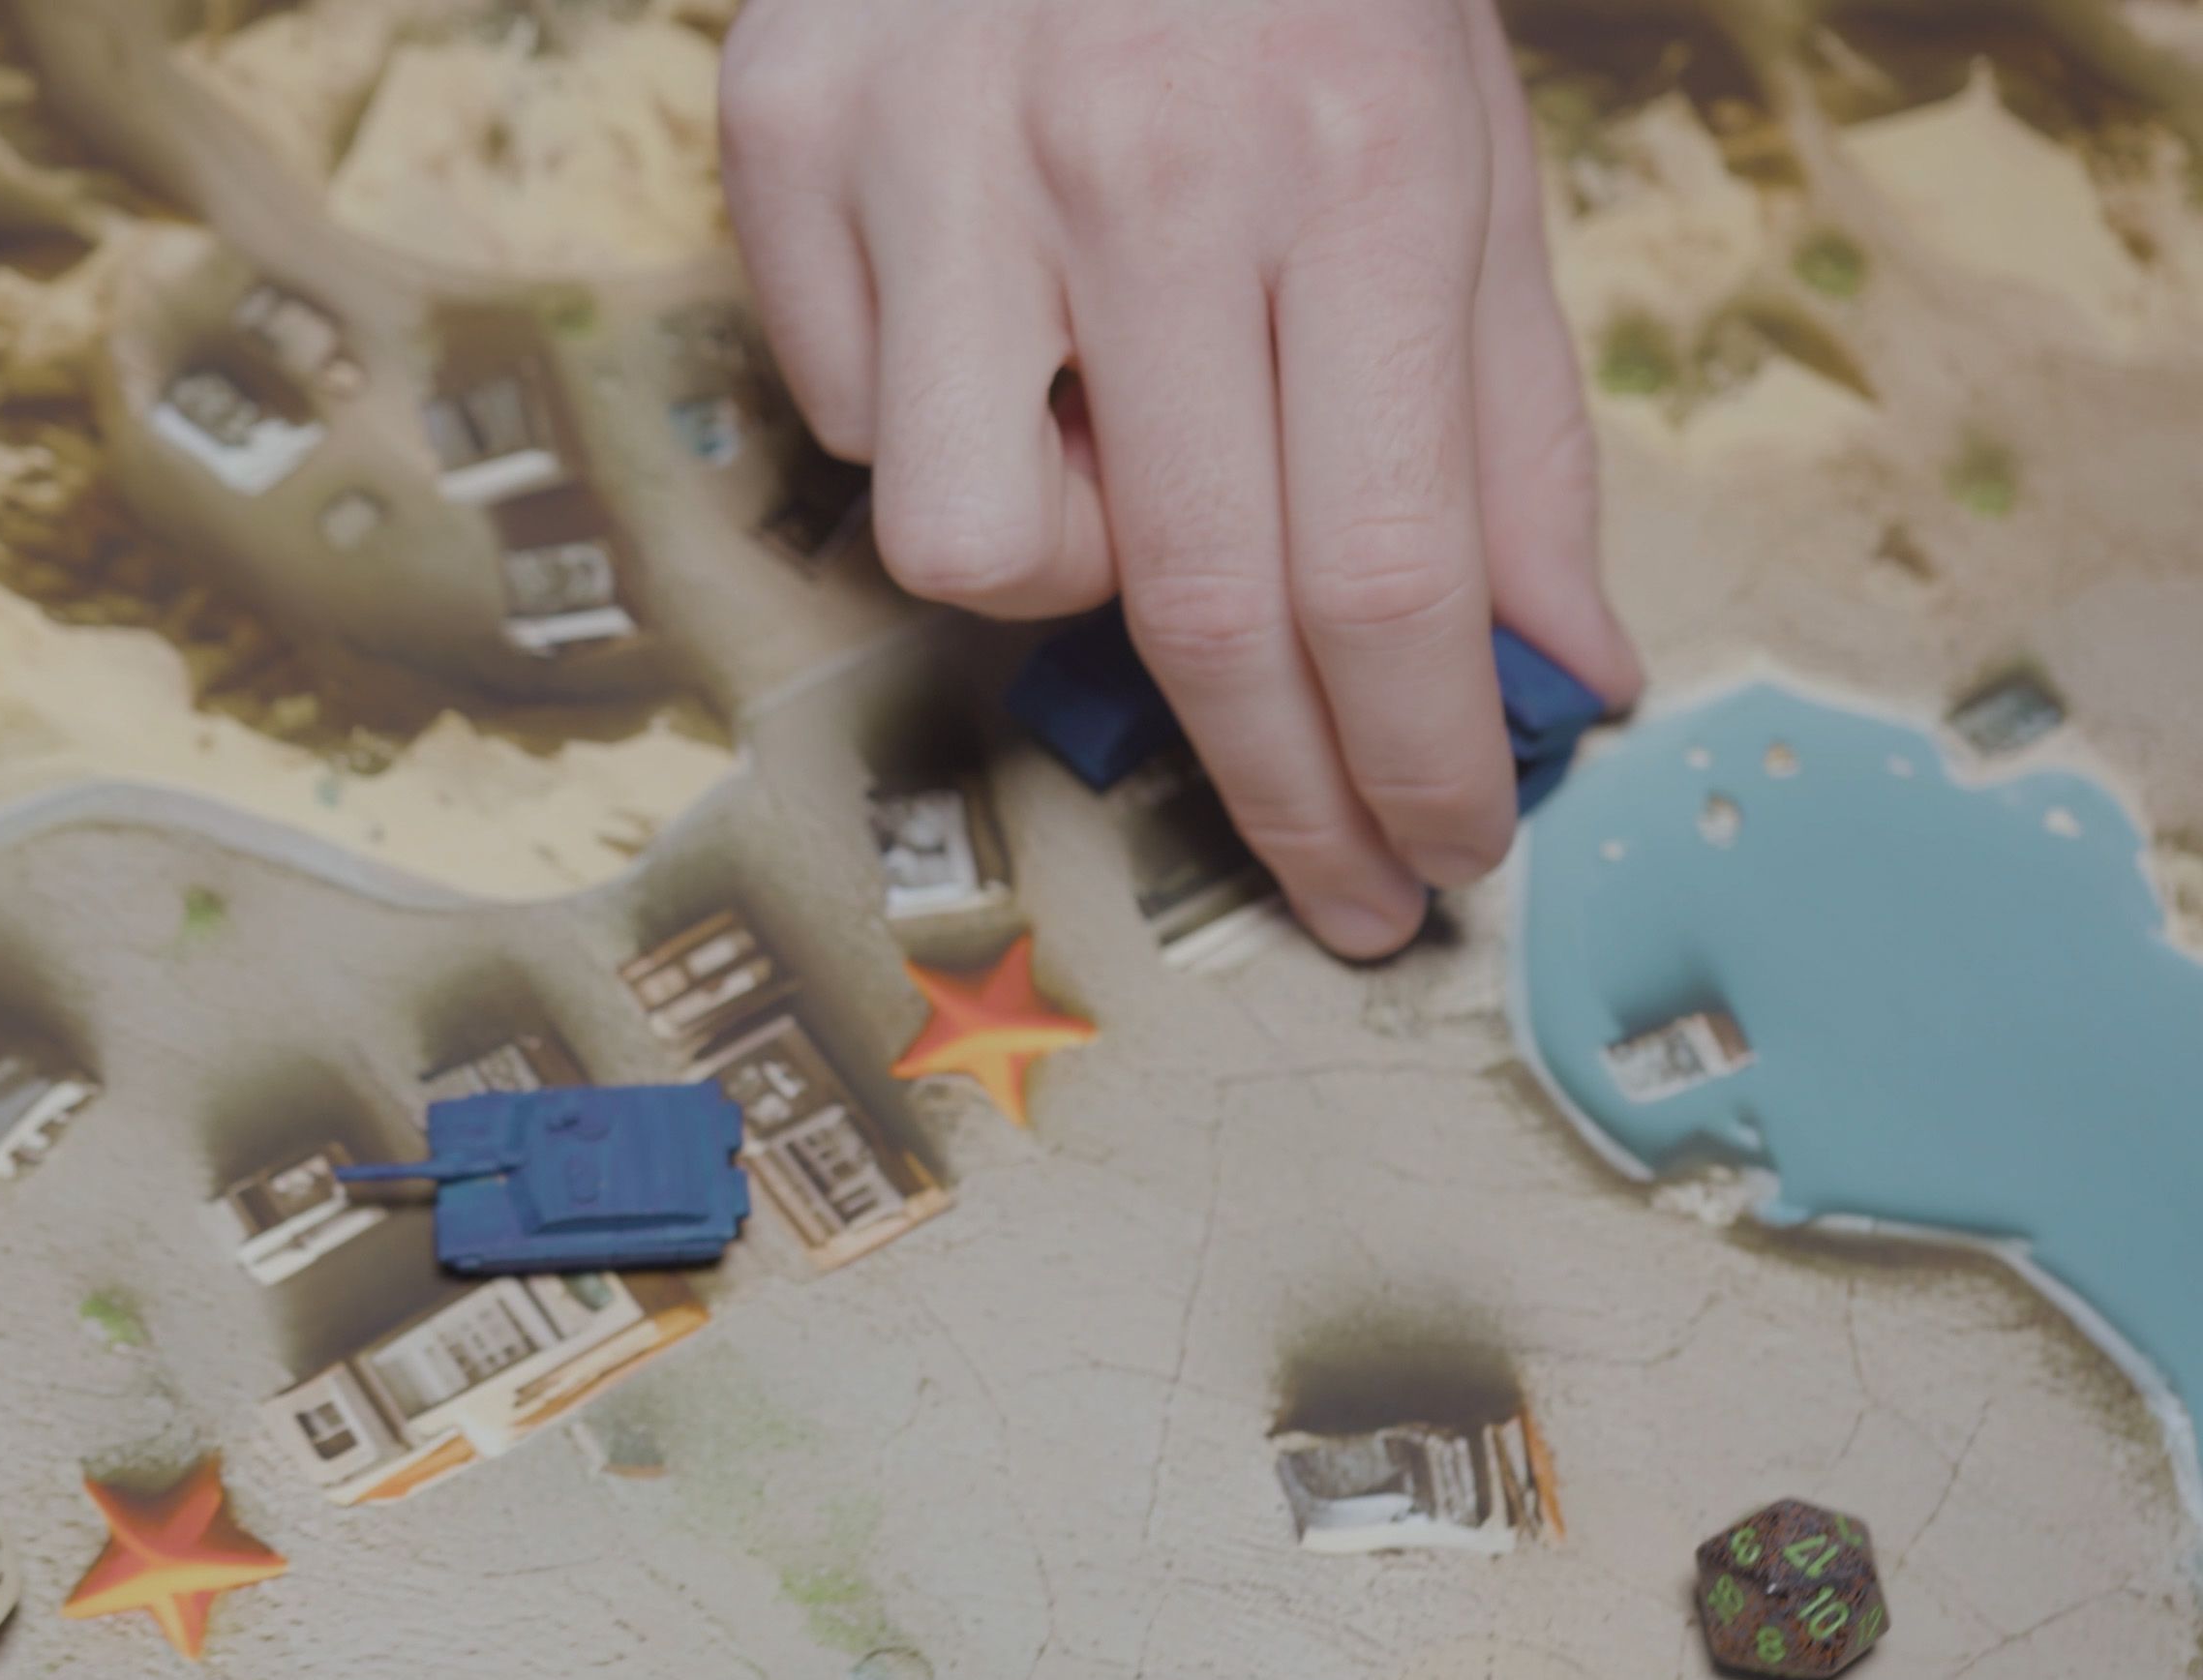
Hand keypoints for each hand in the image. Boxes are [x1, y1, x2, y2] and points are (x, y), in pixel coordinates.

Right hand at [723, 0, 1644, 955]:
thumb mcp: (1459, 150)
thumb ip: (1508, 422)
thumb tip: (1557, 676)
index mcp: (1347, 160)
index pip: (1380, 565)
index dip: (1408, 761)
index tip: (1429, 862)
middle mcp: (1134, 165)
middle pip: (1196, 601)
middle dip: (1280, 788)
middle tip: (1330, 877)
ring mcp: (935, 155)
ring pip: (964, 541)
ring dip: (1060, 561)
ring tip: (1104, 436)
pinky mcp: (785, 139)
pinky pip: (839, 414)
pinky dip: (927, 409)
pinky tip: (981, 304)